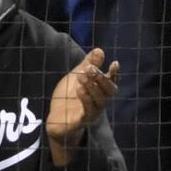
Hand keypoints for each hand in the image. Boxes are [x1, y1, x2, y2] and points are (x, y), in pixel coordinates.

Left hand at [46, 47, 120, 166]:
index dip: (115, 74)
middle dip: (101, 78)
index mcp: (100, 91)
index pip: (112, 82)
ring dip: (92, 87)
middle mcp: (100, 102)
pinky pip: (88, 111)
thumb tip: (99, 49)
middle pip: (109, 91)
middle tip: (91, 69)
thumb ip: (88, 65)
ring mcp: (93, 113)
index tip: (114, 63)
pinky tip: (80, 90)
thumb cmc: (68, 98)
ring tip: (82, 77)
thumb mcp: (76, 77)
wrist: (55, 120)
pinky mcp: (83, 121)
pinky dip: (86, 99)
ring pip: (100, 100)